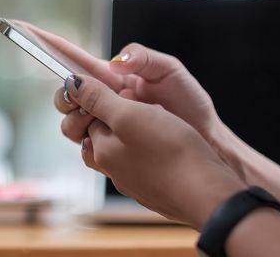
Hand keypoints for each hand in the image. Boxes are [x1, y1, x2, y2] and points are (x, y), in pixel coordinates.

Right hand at [29, 22, 238, 166]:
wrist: (204, 141)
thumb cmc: (189, 103)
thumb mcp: (170, 70)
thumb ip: (143, 57)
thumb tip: (112, 62)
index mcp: (111, 76)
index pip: (71, 56)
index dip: (46, 42)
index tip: (20, 27)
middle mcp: (102, 98)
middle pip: (63, 94)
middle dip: (64, 96)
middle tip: (85, 101)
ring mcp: (104, 123)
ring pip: (68, 123)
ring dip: (77, 121)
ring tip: (105, 122)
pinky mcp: (109, 146)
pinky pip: (84, 147)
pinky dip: (88, 143)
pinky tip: (106, 140)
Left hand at [66, 74, 245, 227]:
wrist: (208, 193)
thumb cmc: (171, 150)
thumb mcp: (129, 115)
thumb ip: (98, 100)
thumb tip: (72, 86)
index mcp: (100, 152)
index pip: (86, 118)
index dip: (103, 98)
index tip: (125, 95)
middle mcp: (112, 170)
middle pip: (102, 134)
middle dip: (118, 115)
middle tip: (143, 109)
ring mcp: (133, 183)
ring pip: (125, 148)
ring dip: (138, 130)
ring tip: (160, 122)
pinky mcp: (155, 189)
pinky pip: (146, 162)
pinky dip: (153, 148)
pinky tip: (172, 143)